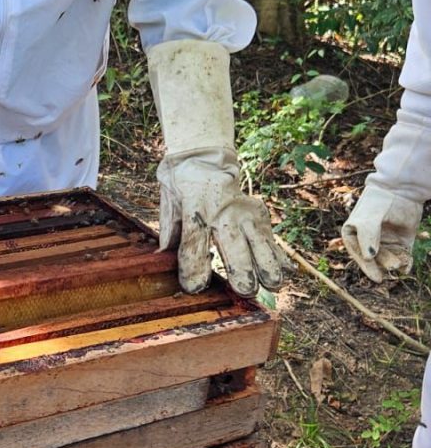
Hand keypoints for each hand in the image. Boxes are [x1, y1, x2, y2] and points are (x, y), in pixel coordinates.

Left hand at [147, 39, 282, 296]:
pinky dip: (278, 256)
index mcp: (195, 205)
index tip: (195, 288)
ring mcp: (245, 210)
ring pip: (260, 242)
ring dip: (267, 265)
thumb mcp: (168, 204)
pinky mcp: (259, 213)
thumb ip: (168, 234)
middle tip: (245, 291)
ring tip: (273, 285)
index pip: (194, 240)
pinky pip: (270, 238)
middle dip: (241, 270)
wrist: (204, 157)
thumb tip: (160, 263)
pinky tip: (286, 272)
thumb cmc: (181, 187)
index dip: (194, 266)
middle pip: (234, 245)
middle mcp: (223, 209)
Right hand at [342, 185, 421, 282]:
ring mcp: (386, 242)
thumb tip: (369, 258)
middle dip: (384, 264)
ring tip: (399, 263)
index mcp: (353, 236)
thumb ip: (367, 237)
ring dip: (394, 263)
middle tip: (393, 266)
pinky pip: (403, 257)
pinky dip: (405, 263)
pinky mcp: (402, 242)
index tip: (377, 277)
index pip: (359, 255)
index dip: (367, 267)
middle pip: (375, 259)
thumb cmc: (378, 202)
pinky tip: (407, 265)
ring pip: (389, 260)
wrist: (401, 189)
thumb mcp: (369, 219)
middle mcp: (368, 241)